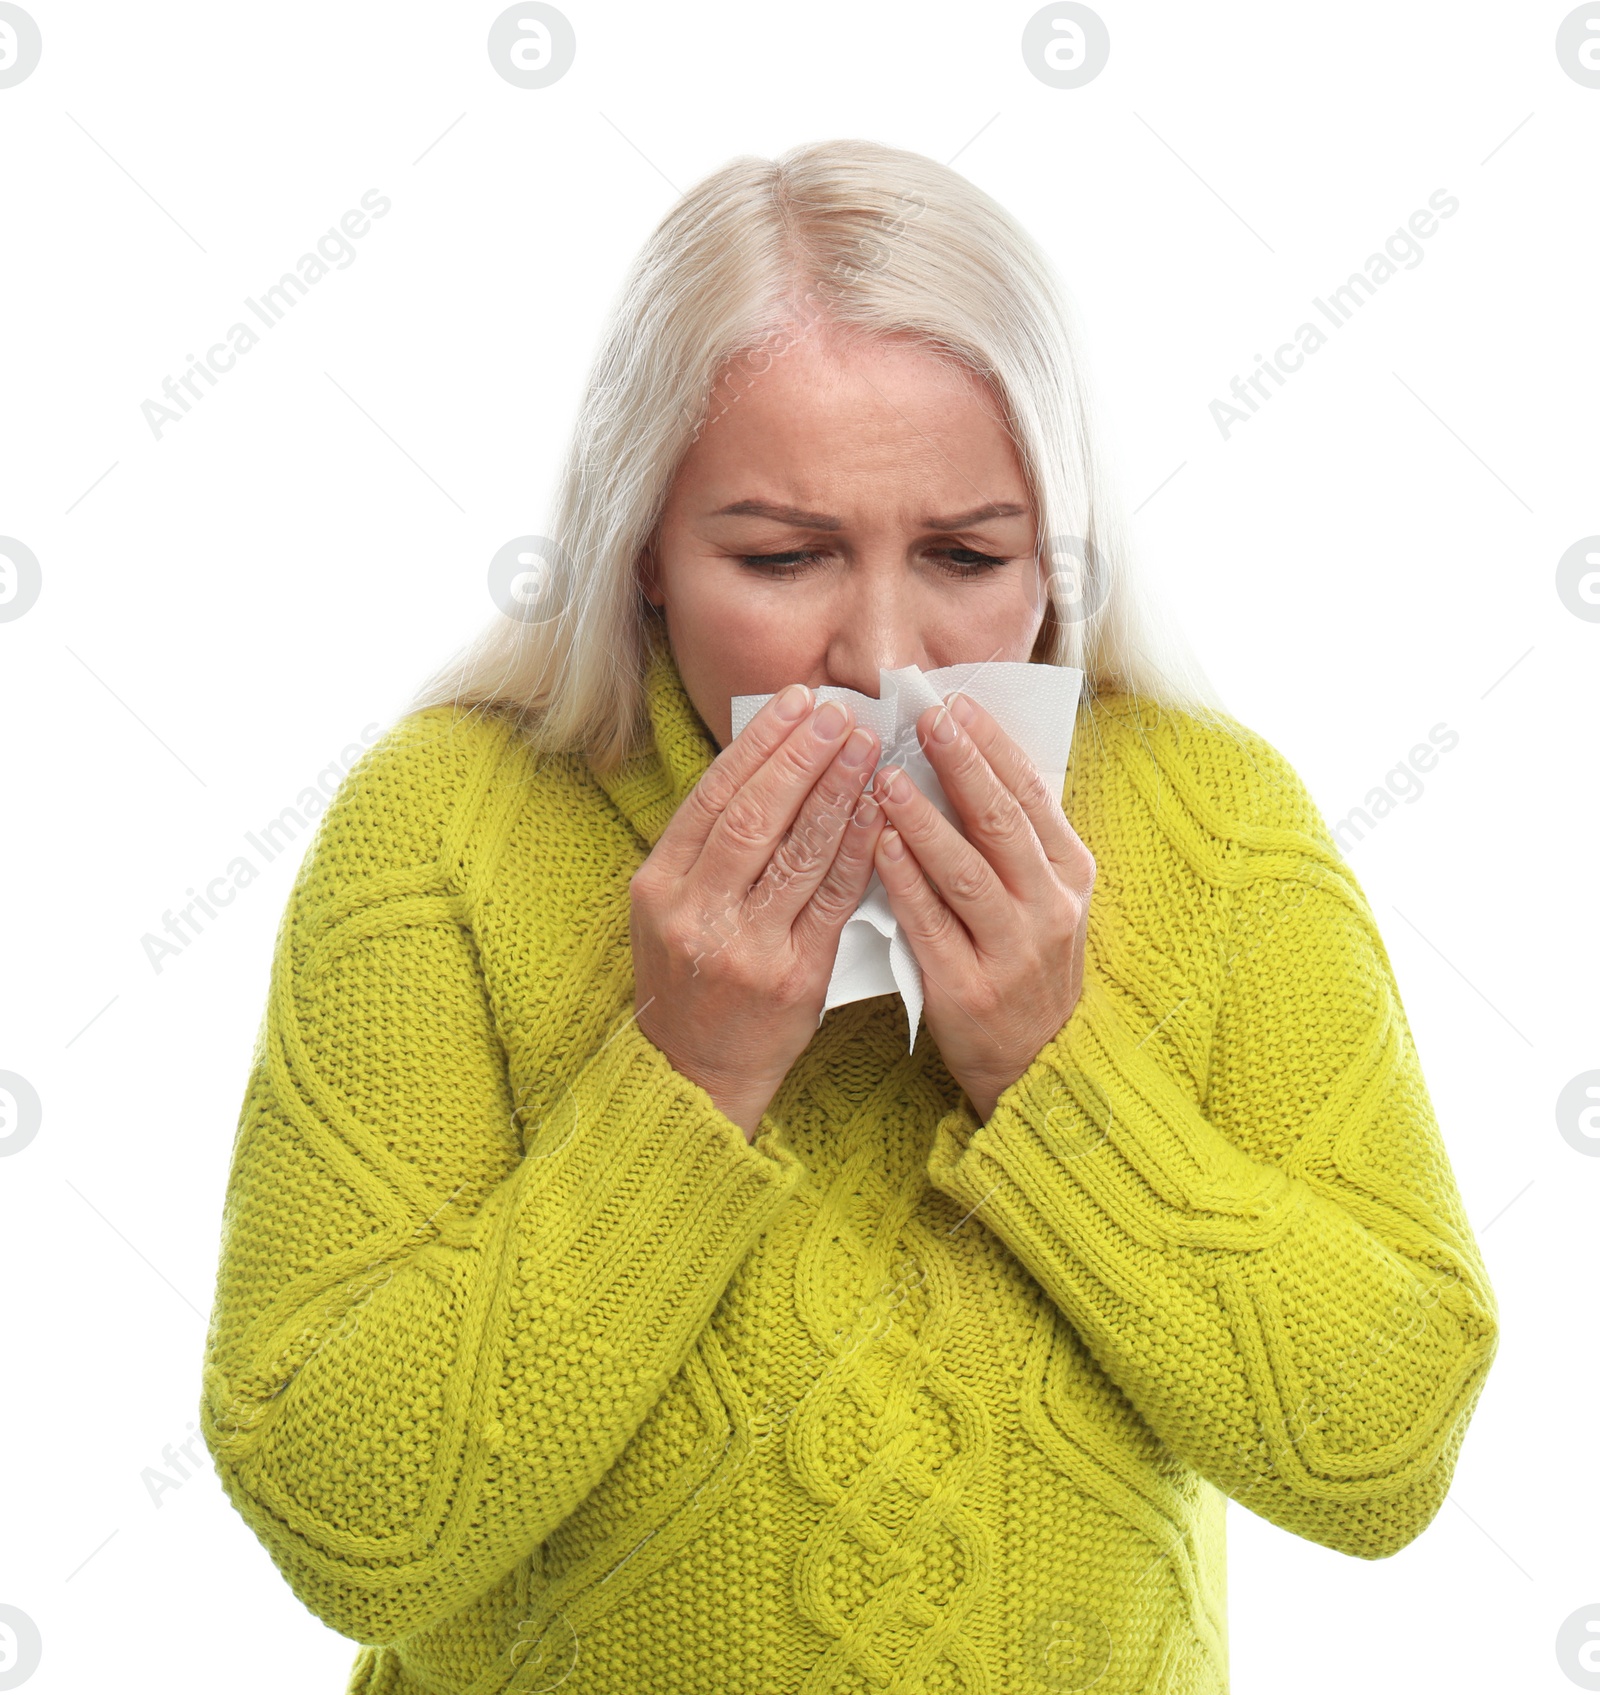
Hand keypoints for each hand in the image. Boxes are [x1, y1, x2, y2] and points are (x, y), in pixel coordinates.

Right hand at [630, 685, 885, 1138]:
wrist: (695, 1072)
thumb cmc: (691, 978)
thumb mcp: (671, 908)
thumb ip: (708, 847)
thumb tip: (770, 763)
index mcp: (659, 886)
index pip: (713, 796)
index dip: (759, 744)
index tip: (797, 702)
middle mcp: (696, 912)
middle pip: (755, 816)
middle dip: (801, 757)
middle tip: (839, 713)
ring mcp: (745, 946)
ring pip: (798, 852)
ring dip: (837, 792)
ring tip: (867, 747)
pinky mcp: (794, 975)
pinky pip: (833, 899)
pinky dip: (858, 850)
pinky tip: (879, 813)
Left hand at [865, 689, 1094, 1122]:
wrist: (1038, 1062)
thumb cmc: (1025, 962)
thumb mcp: (1042, 896)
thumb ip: (1013, 836)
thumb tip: (966, 757)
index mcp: (1070, 872)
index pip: (1032, 793)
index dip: (994, 745)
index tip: (956, 702)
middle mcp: (1049, 907)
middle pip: (1002, 821)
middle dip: (962, 763)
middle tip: (923, 716)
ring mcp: (1012, 951)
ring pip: (967, 871)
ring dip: (924, 819)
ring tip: (885, 776)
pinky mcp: (970, 988)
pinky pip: (932, 924)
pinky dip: (905, 881)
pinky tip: (878, 845)